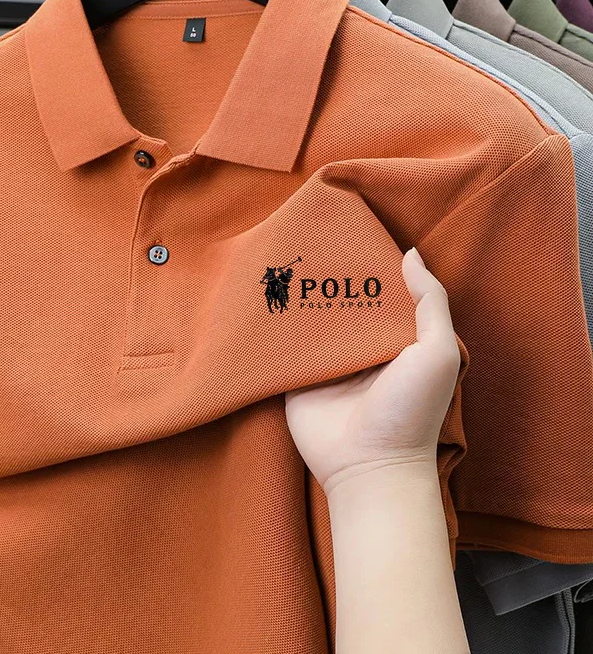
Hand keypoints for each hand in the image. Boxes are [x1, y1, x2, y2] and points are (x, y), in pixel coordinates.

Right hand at [285, 247, 460, 495]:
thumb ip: (430, 302)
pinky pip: (285, 347)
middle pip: (341, 302)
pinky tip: (264, 298)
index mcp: (395, 339)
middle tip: (308, 243)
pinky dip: (276, 327)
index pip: (379, 292)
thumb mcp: (437, 352)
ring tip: (282, 262)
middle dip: (328, 277)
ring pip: (311, 320)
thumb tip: (410, 253)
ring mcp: (327, 363)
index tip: (348, 234)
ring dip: (300, 297)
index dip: (367, 266)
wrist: (369, 466)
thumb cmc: (412, 410)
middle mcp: (360, 348)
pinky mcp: (298, 378)